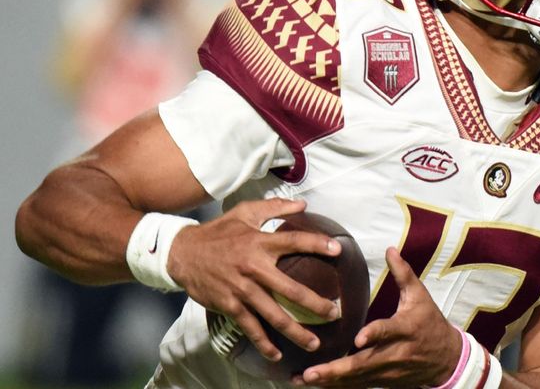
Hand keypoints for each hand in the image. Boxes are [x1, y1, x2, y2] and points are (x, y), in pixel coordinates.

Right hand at [167, 198, 341, 361]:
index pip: (294, 241)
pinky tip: (277, 354)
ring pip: (274, 315)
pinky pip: (250, 327)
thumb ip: (275, 206)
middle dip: (316, 304)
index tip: (338, 251)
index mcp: (260, 242)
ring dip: (296, 331)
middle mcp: (254, 267)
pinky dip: (264, 343)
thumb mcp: (245, 212)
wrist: (182, 253)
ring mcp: (242, 289)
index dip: (317, 245)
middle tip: (335, 313)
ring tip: (315, 342)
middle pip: (291, 289)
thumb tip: (303, 204)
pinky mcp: (229, 305)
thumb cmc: (218, 231)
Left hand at [295, 247, 461, 387]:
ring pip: (357, 379)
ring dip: (330, 381)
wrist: (447, 360)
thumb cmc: (430, 323)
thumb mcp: (421, 296)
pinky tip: (314, 385)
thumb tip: (390, 248)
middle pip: (364, 363)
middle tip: (311, 371)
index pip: (388, 332)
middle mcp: (395, 354)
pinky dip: (336, 387)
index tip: (356, 339)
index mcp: (405, 329)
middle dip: (336, 369)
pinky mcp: (383, 382)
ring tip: (302, 379)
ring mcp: (388, 371)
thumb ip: (403, 273)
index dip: (374, 335)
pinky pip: (357, 386)